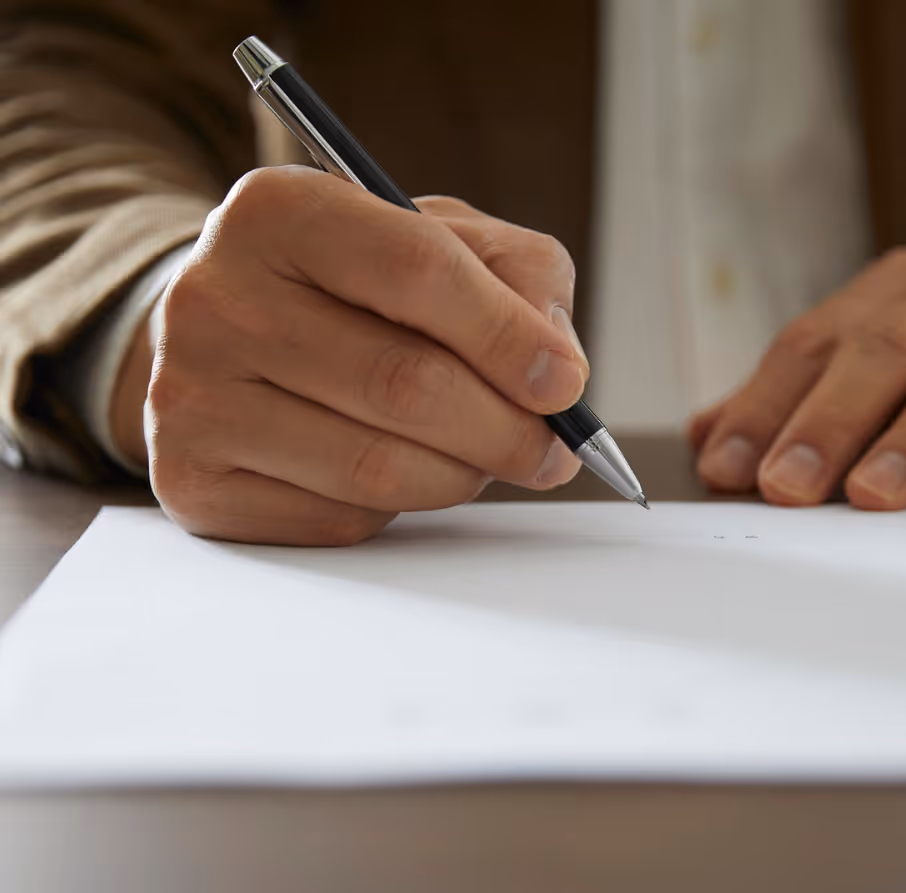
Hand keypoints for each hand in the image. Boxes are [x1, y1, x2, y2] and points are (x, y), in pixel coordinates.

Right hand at [115, 167, 587, 543]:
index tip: (567, 387)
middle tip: (550, 451)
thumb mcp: (438, 241)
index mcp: (279, 211)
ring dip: (460, 476)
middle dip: (505, 430)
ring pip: (375, 467)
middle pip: (403, 384)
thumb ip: (516, 277)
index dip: (510, 338)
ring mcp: (189, 396)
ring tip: (480, 458)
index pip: (419, 271)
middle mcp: (215, 298)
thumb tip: (558, 367)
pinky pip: (337, 519)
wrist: (229, 338)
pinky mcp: (192, 481)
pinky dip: (396, 510)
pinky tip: (397, 474)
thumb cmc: (350, 290)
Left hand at [688, 247, 905, 509]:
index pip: (811, 343)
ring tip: (869, 494)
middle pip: (885, 348)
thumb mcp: (869, 360)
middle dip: (829, 421)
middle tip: (785, 486)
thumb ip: (793, 397)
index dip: (763, 405)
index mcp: (897, 291)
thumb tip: (706, 436)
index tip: (723, 466)